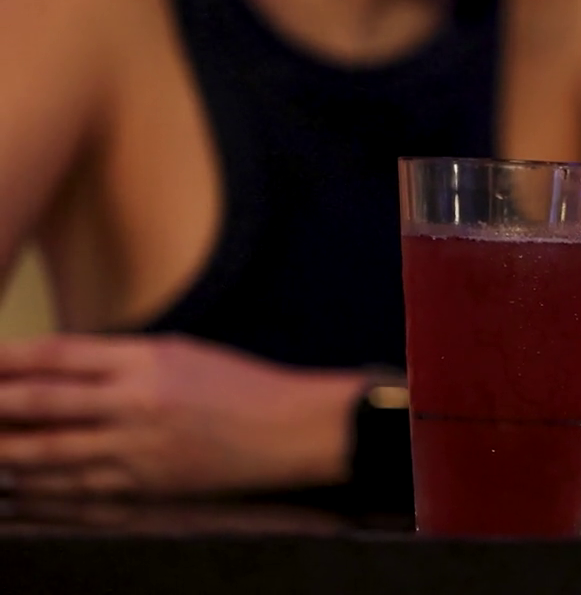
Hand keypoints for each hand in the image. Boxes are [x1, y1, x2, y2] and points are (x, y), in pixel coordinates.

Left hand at [0, 334, 359, 496]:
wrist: (291, 430)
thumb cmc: (241, 385)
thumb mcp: (181, 353)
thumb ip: (121, 360)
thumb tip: (59, 371)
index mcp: (147, 360)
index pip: (59, 355)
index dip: (9, 359)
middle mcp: (136, 402)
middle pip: (42, 403)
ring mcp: (138, 448)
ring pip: (49, 451)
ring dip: (5, 450)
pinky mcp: (145, 484)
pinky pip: (77, 488)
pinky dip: (40, 486)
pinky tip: (17, 483)